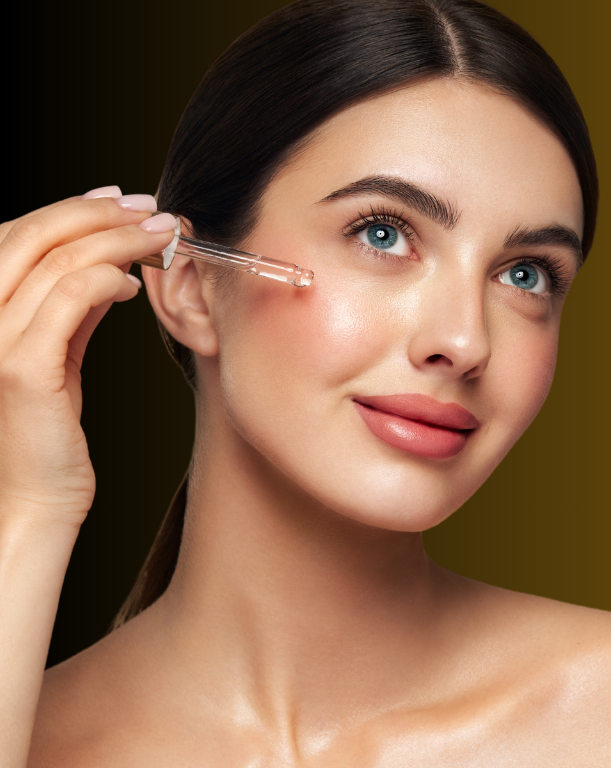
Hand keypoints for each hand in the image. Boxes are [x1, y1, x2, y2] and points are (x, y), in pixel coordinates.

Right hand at [0, 188, 175, 526]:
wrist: (35, 497)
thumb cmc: (47, 429)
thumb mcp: (57, 352)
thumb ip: (70, 307)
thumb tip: (107, 264)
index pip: (15, 233)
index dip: (68, 208)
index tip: (120, 200)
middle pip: (31, 234)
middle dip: (97, 214)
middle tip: (150, 210)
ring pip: (56, 260)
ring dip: (116, 240)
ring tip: (159, 238)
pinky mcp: (22, 367)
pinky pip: (68, 299)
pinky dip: (106, 280)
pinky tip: (134, 286)